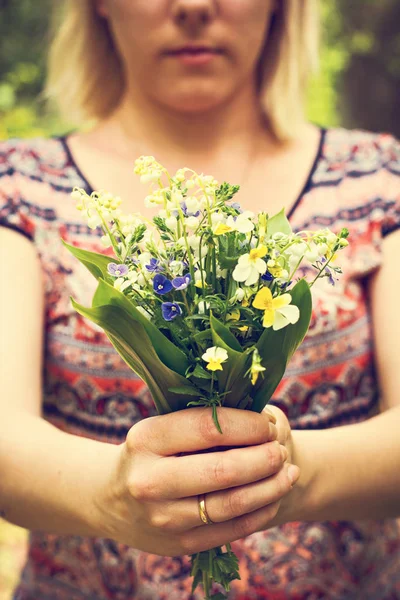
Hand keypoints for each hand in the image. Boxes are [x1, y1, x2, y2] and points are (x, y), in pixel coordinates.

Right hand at [98, 407, 297, 555]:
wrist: (108, 499)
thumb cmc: (147, 452)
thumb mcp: (159, 427)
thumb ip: (200, 421)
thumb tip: (261, 417)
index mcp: (146, 438)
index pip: (209, 428)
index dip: (248, 425)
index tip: (267, 424)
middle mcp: (150, 480)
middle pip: (223, 470)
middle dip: (264, 458)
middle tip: (281, 450)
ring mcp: (163, 518)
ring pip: (231, 505)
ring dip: (270, 487)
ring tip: (288, 473)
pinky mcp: (178, 545)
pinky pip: (230, 530)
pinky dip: (260, 512)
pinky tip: (273, 497)